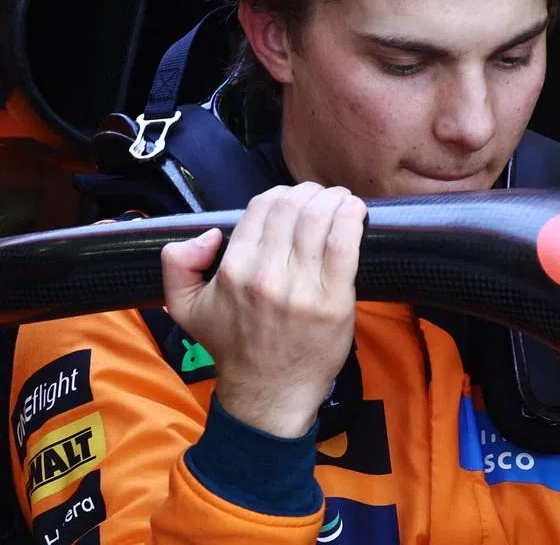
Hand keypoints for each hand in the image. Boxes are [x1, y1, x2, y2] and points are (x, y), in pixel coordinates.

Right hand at [161, 183, 367, 437]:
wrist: (268, 393)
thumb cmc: (233, 345)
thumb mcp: (184, 307)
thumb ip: (176, 264)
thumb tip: (208, 234)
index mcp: (233, 270)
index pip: (261, 207)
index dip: (282, 194)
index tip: (296, 197)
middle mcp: (266, 276)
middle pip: (293, 208)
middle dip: (311, 192)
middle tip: (322, 196)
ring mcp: (302, 288)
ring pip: (320, 220)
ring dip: (334, 199)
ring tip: (341, 199)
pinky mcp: (334, 301)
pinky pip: (344, 245)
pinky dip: (352, 219)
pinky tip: (356, 211)